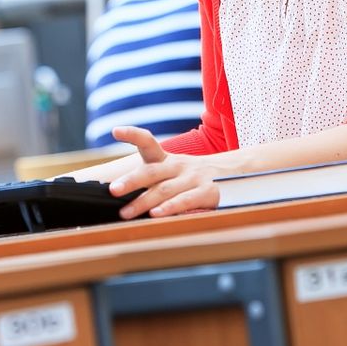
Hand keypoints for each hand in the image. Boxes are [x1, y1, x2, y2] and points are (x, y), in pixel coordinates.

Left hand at [108, 125, 227, 218]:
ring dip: (144, 202)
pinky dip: (170, 208)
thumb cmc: (192, 180)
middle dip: (131, 181)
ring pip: (165, 189)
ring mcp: (194, 178)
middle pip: (151, 171)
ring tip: (126, 212)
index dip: (133, 135)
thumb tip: (121, 192)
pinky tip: (157, 215)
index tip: (116, 131)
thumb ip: (151, 182)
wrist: (233, 176)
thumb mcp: (173, 174)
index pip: (148, 142)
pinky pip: (186, 200)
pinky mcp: (208, 192)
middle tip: (113, 190)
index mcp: (168, 160)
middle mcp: (179, 166)